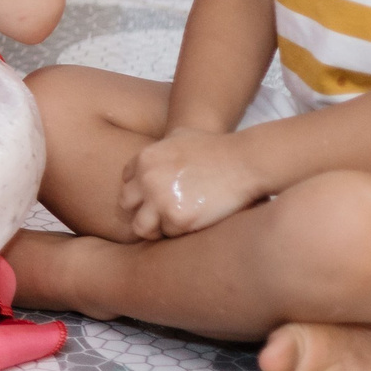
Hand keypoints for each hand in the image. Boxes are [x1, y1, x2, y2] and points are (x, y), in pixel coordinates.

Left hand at [121, 127, 264, 238]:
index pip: (126, 183)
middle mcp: (146, 179)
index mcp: (144, 159)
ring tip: (172, 225)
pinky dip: (177, 232)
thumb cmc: (217, 148)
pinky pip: (167, 234)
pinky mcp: (177, 218)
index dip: (141, 191)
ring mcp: (159, 199)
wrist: (244, 161)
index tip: (156, 196)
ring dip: (154, 228)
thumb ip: (160, 149)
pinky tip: (192, 224)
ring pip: (139, 226)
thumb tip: (153, 161)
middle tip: (162, 214)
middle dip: (142, 209)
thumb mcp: (180, 136)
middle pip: (126, 204)